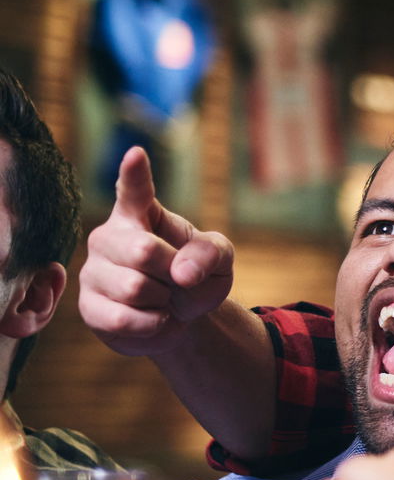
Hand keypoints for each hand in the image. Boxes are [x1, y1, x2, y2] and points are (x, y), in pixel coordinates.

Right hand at [79, 148, 236, 356]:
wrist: (182, 318)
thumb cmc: (195, 278)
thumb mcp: (218, 260)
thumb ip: (210, 254)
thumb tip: (183, 272)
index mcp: (142, 215)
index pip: (134, 190)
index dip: (134, 173)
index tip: (137, 153)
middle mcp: (109, 237)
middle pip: (142, 251)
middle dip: (172, 272)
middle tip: (177, 280)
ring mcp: (94, 271)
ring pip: (133, 288)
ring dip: (164, 301)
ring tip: (164, 299)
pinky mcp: (89, 307)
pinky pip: (123, 320)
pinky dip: (153, 325)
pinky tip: (155, 318)